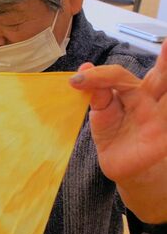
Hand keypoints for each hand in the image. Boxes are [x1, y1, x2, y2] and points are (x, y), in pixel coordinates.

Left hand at [69, 43, 166, 186]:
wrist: (124, 166)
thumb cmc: (114, 135)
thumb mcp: (102, 115)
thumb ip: (97, 94)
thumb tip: (84, 68)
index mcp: (132, 91)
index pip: (119, 77)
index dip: (100, 76)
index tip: (76, 82)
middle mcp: (150, 100)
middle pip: (161, 78)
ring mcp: (159, 119)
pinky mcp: (163, 139)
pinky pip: (166, 122)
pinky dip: (164, 112)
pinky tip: (163, 108)